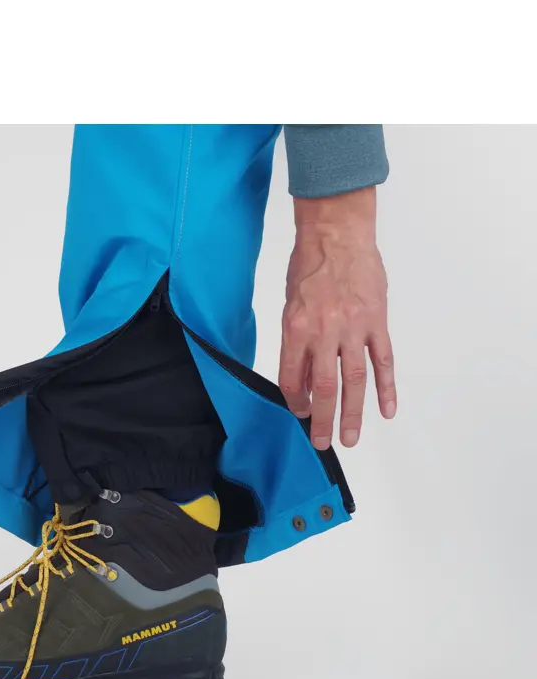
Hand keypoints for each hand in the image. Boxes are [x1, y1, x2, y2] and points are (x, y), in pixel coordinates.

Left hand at [279, 187, 395, 448]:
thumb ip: (297, 342)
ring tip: (350, 438)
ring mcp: (354, 328)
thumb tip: (305, 379)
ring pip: (355, 380)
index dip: (295, 402)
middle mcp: (325, 332)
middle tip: (322, 443)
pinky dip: (386, 387)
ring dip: (352, 413)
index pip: (293, 378)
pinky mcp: (377, 322)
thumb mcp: (291, 304)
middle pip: (324, 387)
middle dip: (322, 419)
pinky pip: (383, 360)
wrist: (338, 234)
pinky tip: (387, 410)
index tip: (300, 415)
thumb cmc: (310, 265)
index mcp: (296, 328)